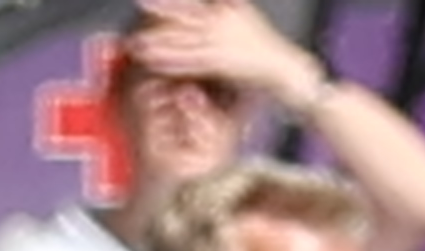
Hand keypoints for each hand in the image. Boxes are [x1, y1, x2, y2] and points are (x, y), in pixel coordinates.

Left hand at [136, 0, 328, 103]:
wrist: (289, 71)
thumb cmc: (264, 51)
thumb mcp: (244, 21)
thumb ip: (224, 12)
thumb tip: (211, 9)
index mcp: (229, 9)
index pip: (195, 1)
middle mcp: (225, 21)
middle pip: (187, 13)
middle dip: (161, 8)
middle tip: (138, 3)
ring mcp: (225, 41)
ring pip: (185, 38)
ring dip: (159, 40)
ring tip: (135, 42)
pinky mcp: (225, 62)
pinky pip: (192, 60)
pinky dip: (171, 60)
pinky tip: (154, 61)